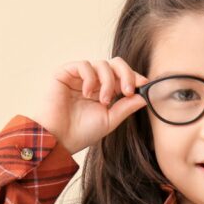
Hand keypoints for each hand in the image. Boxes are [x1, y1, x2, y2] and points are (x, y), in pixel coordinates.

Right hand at [28, 57, 148, 154]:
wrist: (58, 139)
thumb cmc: (81, 132)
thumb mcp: (110, 120)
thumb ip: (126, 107)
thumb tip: (145, 96)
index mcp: (104, 91)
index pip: (122, 76)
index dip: (134, 77)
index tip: (144, 85)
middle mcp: (93, 82)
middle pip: (115, 64)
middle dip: (126, 74)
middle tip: (127, 91)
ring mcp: (79, 77)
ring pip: (102, 64)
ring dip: (108, 82)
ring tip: (103, 101)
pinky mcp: (64, 73)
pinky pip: (84, 65)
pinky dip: (91, 78)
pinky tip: (88, 93)